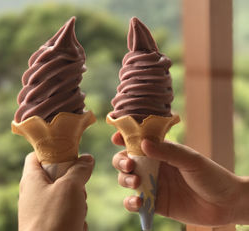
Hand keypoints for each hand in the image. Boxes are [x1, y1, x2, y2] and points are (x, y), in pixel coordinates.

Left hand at [18, 152, 93, 230]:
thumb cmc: (54, 220)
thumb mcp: (70, 188)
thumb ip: (79, 170)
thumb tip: (87, 159)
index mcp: (31, 180)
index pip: (36, 156)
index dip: (53, 152)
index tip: (70, 155)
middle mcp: (33, 194)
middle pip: (56, 176)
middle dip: (73, 182)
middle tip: (78, 190)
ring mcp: (41, 211)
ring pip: (65, 197)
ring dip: (77, 203)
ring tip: (76, 212)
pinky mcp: (50, 225)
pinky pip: (67, 214)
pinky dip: (75, 218)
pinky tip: (75, 225)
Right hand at [111, 132, 248, 225]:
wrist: (226, 203)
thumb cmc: (210, 175)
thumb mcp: (190, 159)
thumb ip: (166, 152)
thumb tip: (142, 143)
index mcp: (160, 151)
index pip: (137, 142)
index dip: (124, 138)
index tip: (116, 138)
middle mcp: (153, 167)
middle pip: (126, 161)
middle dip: (121, 161)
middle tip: (129, 165)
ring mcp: (152, 185)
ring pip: (126, 180)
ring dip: (125, 180)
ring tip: (136, 183)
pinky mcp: (154, 204)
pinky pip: (135, 202)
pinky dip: (131, 203)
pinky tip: (138, 202)